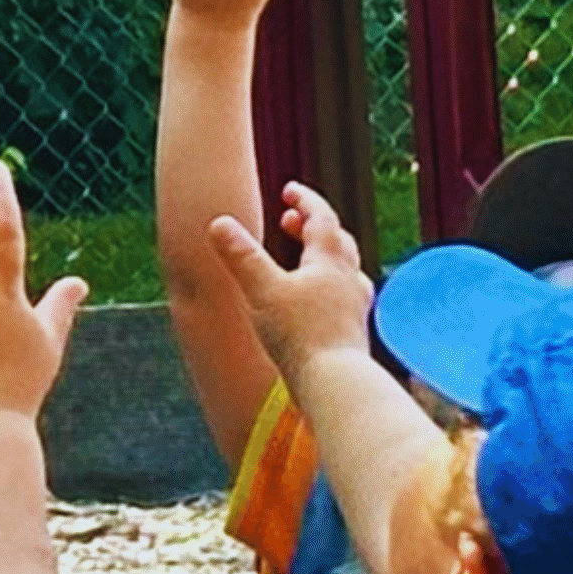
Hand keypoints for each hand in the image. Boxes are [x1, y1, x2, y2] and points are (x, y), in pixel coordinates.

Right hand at [204, 180, 383, 375]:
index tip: (289, 190)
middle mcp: (349, 279)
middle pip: (336, 241)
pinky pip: (341, 297)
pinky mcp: (351, 332)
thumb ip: (241, 256)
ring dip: (321, 257)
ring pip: (342, 270)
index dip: (305, 200)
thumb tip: (218, 223)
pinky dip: (325, 288)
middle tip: (288, 222)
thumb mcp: (262, 290)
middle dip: (312, 226)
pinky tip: (312, 304)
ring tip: (301, 260)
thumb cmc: (301, 335)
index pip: (322, 217)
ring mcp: (354, 306)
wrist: (335, 383)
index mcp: (330, 261)